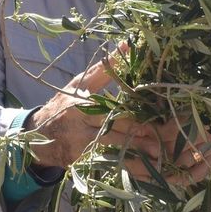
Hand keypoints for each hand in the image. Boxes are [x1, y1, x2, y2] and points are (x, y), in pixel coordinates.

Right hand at [29, 55, 210, 184]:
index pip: (111, 104)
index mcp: (80, 105)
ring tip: (170, 151)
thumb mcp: (79, 83)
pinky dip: (138, 169)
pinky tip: (157, 168)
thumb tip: (131, 42)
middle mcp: (83, 129)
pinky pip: (118, 169)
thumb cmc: (63, 106)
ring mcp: (86, 151)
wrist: (37, 140)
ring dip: (146, 152)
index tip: (158, 104)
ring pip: (121, 152)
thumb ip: (106, 68)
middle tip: (174, 132)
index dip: (136, 107)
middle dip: (146, 132)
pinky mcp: (91, 166)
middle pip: (119, 130)